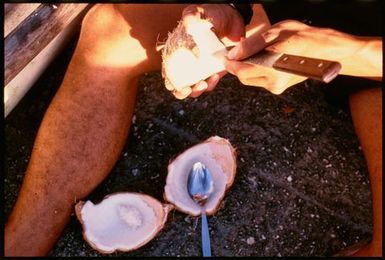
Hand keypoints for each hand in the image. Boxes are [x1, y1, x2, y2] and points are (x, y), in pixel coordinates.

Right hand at [170, 4, 245, 98]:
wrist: (232, 17)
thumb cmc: (211, 14)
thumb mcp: (198, 13)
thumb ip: (191, 17)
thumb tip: (188, 24)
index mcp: (177, 51)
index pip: (168, 70)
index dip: (169, 80)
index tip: (174, 83)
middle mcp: (187, 63)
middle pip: (178, 85)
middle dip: (181, 91)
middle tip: (188, 89)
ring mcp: (201, 69)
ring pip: (194, 88)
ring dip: (197, 90)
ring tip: (204, 83)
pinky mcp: (214, 71)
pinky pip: (210, 83)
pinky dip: (211, 84)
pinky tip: (215, 76)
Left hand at [225, 20, 367, 93]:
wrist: (327, 51)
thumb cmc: (305, 38)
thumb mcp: (276, 33)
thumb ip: (252, 45)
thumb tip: (233, 54)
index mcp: (271, 69)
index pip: (240, 71)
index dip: (229, 64)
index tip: (224, 56)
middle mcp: (273, 82)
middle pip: (244, 78)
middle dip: (238, 66)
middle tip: (238, 53)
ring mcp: (277, 87)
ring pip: (252, 80)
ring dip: (249, 68)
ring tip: (257, 53)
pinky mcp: (280, 87)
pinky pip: (261, 80)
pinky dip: (258, 70)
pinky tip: (266, 59)